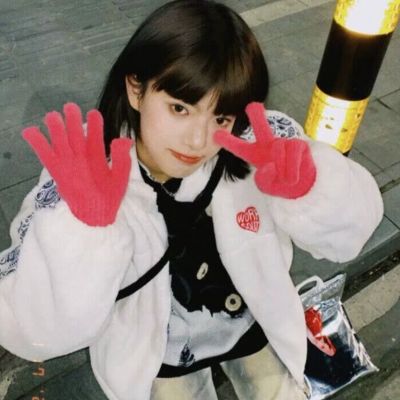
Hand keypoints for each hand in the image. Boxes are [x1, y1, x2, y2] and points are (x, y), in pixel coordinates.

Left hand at [23, 103, 132, 225]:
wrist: (92, 217)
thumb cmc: (108, 197)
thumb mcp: (121, 178)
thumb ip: (122, 158)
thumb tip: (124, 139)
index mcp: (97, 161)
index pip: (95, 137)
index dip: (94, 124)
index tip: (93, 113)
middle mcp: (80, 160)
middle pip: (74, 135)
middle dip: (72, 120)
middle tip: (70, 107)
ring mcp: (66, 165)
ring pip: (59, 142)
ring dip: (55, 127)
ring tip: (52, 115)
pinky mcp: (56, 172)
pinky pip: (44, 155)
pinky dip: (37, 143)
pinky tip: (30, 131)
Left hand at [214, 102, 315, 198]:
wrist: (300, 188)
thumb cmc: (279, 183)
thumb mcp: (266, 186)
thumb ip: (264, 178)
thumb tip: (270, 165)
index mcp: (255, 155)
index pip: (239, 148)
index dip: (228, 142)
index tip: (216, 135)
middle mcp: (268, 145)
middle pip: (261, 127)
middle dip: (257, 116)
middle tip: (253, 106)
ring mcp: (283, 143)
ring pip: (279, 148)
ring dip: (282, 167)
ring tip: (285, 179)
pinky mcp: (298, 145)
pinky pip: (292, 151)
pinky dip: (292, 167)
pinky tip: (292, 177)